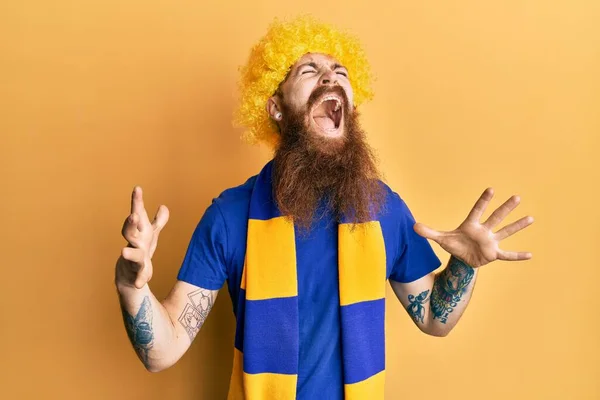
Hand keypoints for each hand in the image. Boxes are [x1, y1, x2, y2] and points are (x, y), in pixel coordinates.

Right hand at [116, 186, 168, 288]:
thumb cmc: (140, 251)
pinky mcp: (135, 273)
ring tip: (123, 251)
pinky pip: (138, 276)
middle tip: (132, 215)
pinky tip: (140, 284)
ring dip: (129, 253)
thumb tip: (164, 206)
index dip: (137, 201)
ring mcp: (132, 259)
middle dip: (131, 224)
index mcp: (139, 233)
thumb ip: (158, 222)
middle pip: (130, 232)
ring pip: (132, 254)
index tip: (137, 188)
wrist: (128, 275)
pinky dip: (139, 279)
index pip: (137, 215)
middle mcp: (134, 244)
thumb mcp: (151, 235)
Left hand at [414, 188, 532, 267]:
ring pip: (505, 232)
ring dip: (517, 226)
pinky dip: (517, 256)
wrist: (462, 258)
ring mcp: (490, 241)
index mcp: (471, 224)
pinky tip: (530, 255)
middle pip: (496, 217)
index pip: (477, 210)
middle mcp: (484, 230)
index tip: (491, 189)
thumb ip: (429, 232)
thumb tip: (413, 226)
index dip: (483, 201)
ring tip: (530, 218)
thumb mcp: (441, 238)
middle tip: (516, 196)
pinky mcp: (493, 254)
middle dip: (505, 208)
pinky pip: (507, 255)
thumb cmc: (454, 244)